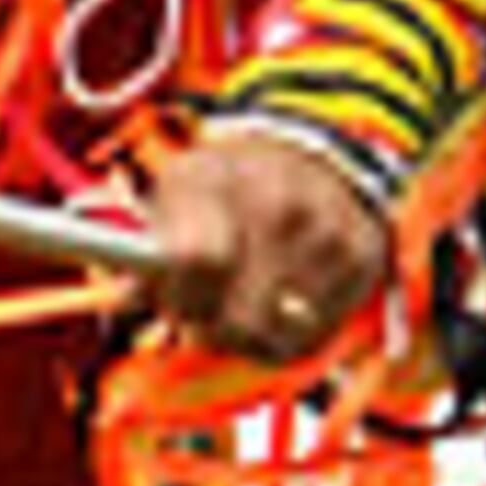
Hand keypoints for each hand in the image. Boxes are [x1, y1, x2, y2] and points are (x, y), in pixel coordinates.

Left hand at [138, 126, 391, 364]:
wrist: (313, 149)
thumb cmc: (227, 185)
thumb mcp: (176, 192)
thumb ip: (143, 247)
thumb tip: (123, 299)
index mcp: (219, 180)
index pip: (197, 262)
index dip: (181, 299)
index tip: (174, 304)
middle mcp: (280, 202)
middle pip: (238, 317)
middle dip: (212, 326)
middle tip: (204, 314)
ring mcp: (327, 232)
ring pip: (278, 335)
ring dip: (252, 335)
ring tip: (243, 304)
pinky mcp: (362, 259)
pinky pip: (318, 335)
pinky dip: (292, 332)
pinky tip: (281, 301)